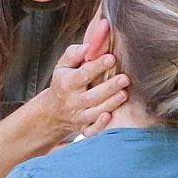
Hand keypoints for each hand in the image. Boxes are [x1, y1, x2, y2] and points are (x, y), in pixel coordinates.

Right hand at [37, 13, 129, 140]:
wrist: (52, 112)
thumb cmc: (63, 83)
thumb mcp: (62, 66)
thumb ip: (74, 54)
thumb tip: (89, 47)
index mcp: (67, 83)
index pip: (83, 74)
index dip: (98, 66)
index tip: (112, 58)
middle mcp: (72, 101)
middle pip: (92, 95)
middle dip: (109, 87)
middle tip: (125, 78)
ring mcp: (78, 116)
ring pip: (95, 112)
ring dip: (110, 103)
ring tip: (124, 93)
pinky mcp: (83, 128)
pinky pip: (91, 130)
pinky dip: (100, 125)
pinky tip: (109, 116)